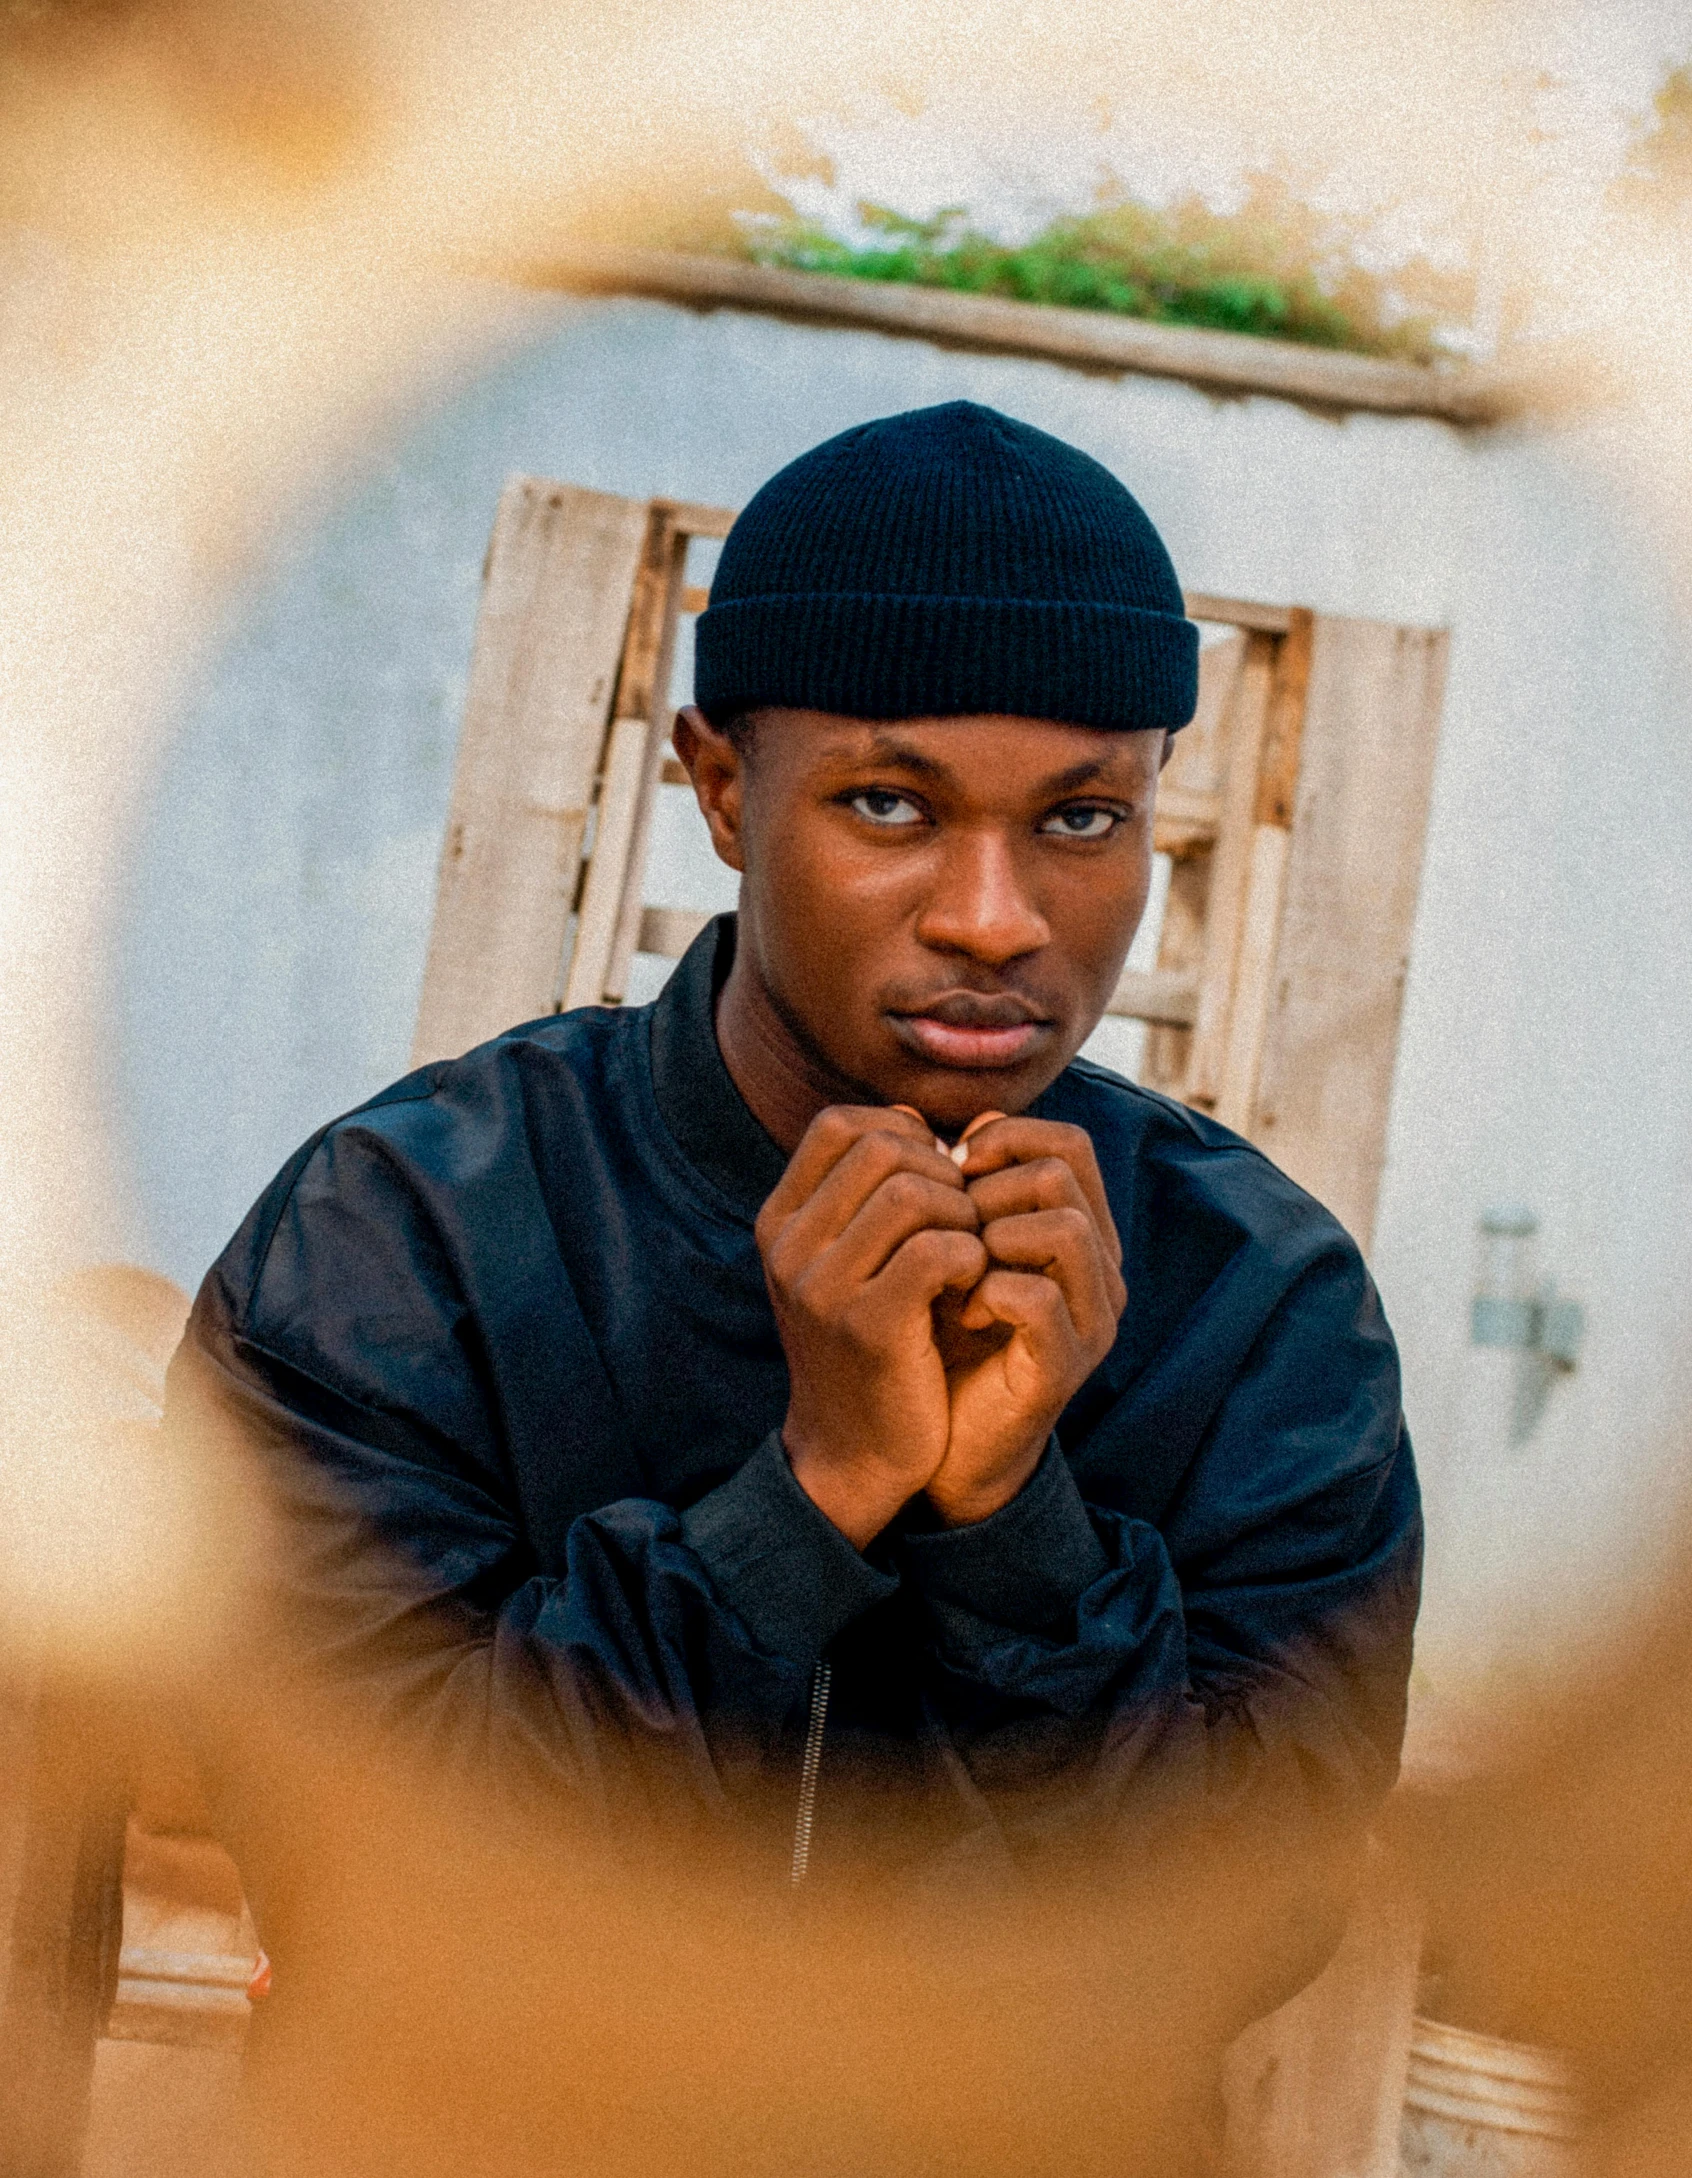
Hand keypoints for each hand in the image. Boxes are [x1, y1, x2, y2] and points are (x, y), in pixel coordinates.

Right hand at [757, 1106, 987, 1547]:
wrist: (851, 1455)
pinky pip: (939, 1248)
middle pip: (881, 1148)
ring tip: (969, 1252)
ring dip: (961, 1213)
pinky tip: (972, 1285)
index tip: (934, 1178)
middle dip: (941, 1171)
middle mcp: (788, 1247)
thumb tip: (913, 1119)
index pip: (839, 1125)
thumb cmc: (866, 1346)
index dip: (901, 1134)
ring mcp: (822, 1286)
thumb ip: (866, 1194)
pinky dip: (971, 1255)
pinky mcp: (869, 1326)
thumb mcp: (844, 1263)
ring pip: (913, 1192)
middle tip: (963, 1218)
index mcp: (778, 1223)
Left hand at [924, 1117, 1125, 1527]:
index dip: (1003, 1140)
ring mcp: (1091, 1320)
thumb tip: (963, 1125)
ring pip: (1063, 1226)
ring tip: (954, 1270)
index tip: (950, 1171)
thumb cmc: (946, 1336)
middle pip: (1060, 1175)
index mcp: (1083, 1232)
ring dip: (989, 1237)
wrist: (944, 1443)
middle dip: (986, 1191)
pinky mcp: (1066, 1366)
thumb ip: (969, 1191)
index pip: (1068, 1144)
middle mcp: (1102, 1271)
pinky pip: (1037, 1296)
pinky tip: (959, 1312)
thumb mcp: (957, 1248)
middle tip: (948, 1230)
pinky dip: (986, 1292)